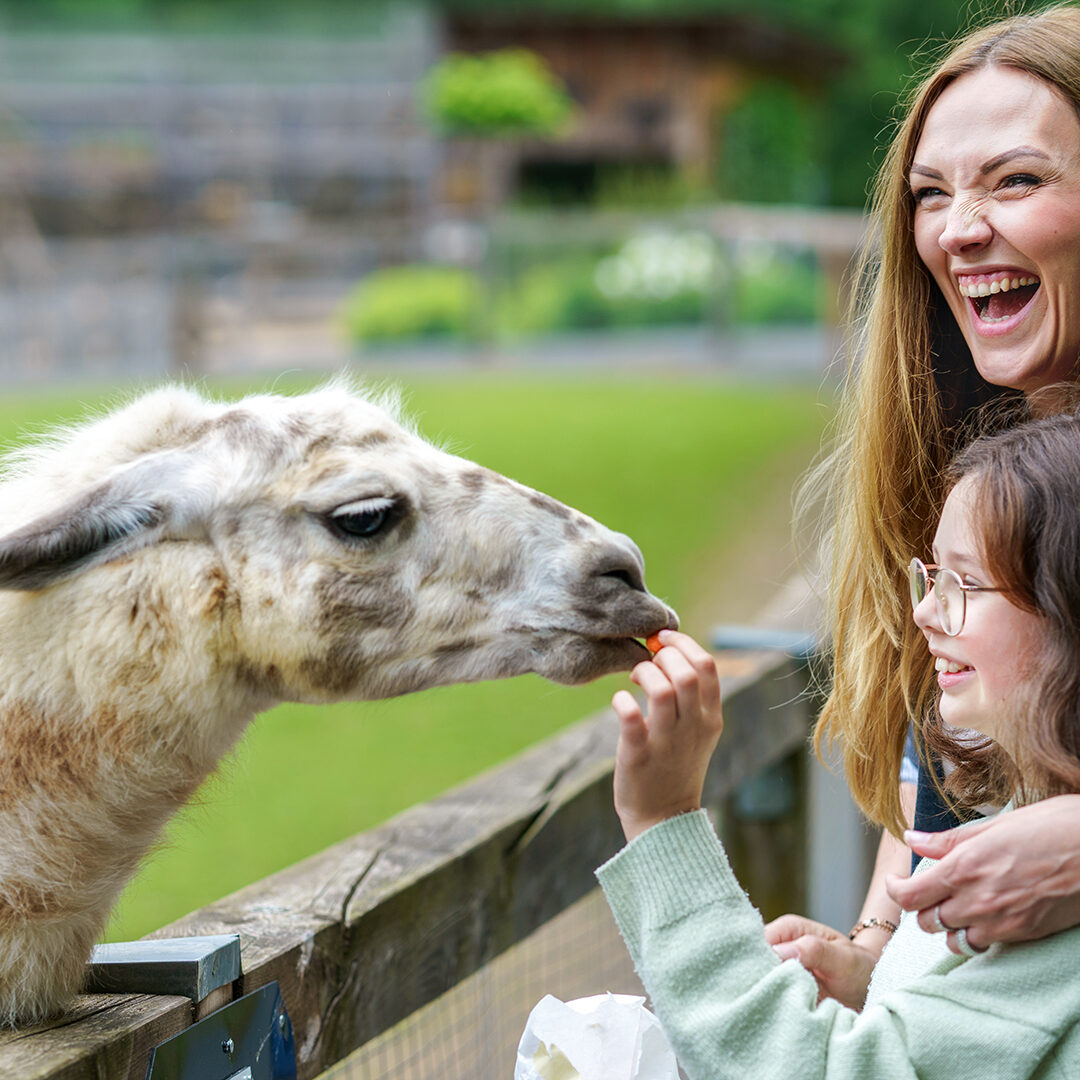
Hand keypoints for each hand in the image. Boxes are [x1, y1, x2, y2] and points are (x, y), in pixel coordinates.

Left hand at [611, 630, 722, 841]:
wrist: (665, 820)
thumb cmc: (676, 766)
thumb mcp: (698, 731)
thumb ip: (692, 696)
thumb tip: (668, 651)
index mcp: (711, 718)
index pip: (707, 666)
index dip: (684, 643)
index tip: (663, 638)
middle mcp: (694, 728)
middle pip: (687, 673)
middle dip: (663, 656)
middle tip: (647, 661)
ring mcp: (667, 742)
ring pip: (663, 690)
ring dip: (644, 673)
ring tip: (635, 679)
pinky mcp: (639, 756)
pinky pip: (630, 717)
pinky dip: (622, 700)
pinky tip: (620, 701)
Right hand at [764, 915, 878, 1009]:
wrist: (874, 988)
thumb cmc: (860, 967)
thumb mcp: (843, 958)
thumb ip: (814, 951)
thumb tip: (778, 952)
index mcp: (789, 929)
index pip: (758, 942)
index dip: (758, 961)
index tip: (770, 981)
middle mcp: (780, 947)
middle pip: (755, 963)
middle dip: (761, 981)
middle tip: (777, 1000)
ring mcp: (781, 970)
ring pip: (760, 982)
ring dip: (768, 996)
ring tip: (782, 1011)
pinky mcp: (784, 990)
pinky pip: (770, 997)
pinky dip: (774, 1007)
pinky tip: (782, 1017)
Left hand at [887, 794, 1079, 953]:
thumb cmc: (1052, 827)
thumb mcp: (995, 824)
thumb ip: (949, 839)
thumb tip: (912, 839)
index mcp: (964, 867)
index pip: (908, 896)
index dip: (895, 890)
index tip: (896, 881)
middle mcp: (977, 900)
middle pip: (926, 922)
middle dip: (921, 908)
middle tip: (927, 892)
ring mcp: (1001, 922)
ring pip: (953, 940)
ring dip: (947, 926)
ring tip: (954, 907)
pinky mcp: (1023, 935)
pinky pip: (984, 946)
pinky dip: (975, 937)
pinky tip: (981, 918)